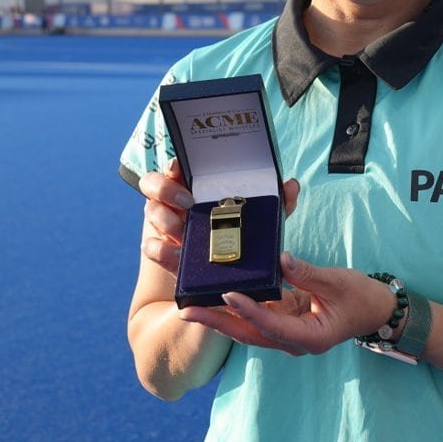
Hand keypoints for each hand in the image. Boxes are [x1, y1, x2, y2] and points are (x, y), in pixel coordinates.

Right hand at [138, 161, 299, 275]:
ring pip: (151, 212)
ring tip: (182, 230)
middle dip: (164, 188)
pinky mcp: (162, 252)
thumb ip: (276, 203)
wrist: (223, 278)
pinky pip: (151, 248)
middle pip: (152, 183)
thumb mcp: (260, 221)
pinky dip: (159, 249)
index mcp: (194, 186)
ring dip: (164, 219)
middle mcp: (174, 202)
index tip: (182, 167)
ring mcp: (165, 226)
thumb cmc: (241, 236)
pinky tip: (172, 252)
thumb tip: (292, 185)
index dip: (174, 164)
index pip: (176, 166)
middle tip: (187, 202)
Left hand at [180, 253, 392, 356]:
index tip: (228, 294)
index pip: (272, 325)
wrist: (373, 310)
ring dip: (219, 317)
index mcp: (310, 337)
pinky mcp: (282, 321)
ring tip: (189, 306)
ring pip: (247, 328)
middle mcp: (292, 341)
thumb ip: (308, 273)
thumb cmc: (360, 298)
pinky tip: (213, 296)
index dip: (249, 310)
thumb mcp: (338, 283)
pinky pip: (254, 317)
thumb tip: (280, 260)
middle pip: (249, 333)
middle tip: (186, 311)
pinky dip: (234, 308)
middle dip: (217, 323)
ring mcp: (285, 333)